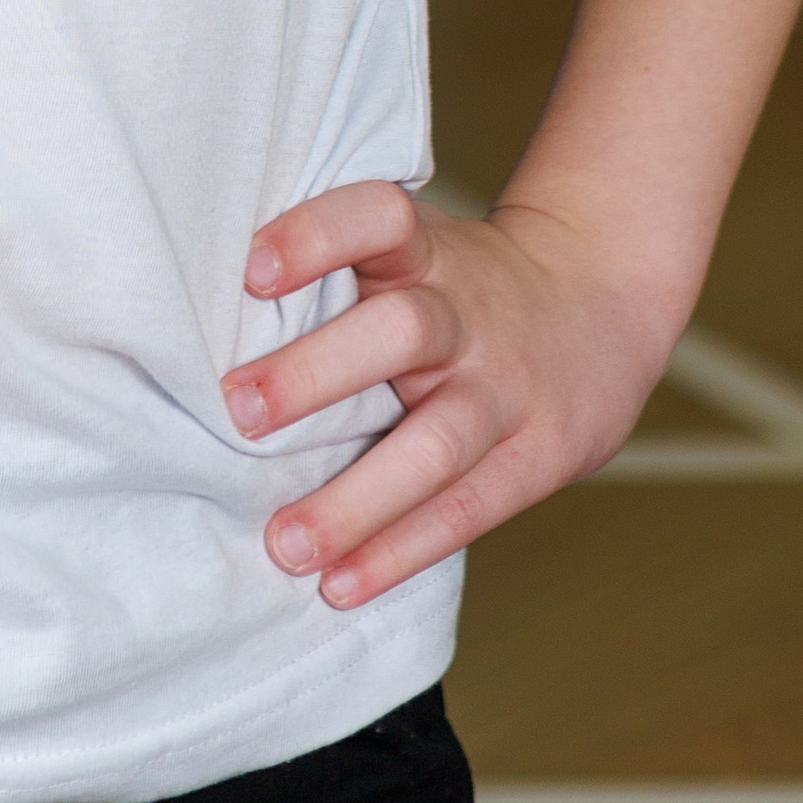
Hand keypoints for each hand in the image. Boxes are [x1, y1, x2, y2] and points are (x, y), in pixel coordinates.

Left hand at [222, 179, 681, 608]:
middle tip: (238, 410)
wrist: (603, 301)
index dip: (317, 235)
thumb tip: (199, 315)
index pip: (379, 218)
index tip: (250, 269)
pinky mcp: (537, 456)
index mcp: (428, 251)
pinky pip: (465, 509)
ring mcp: (505, 388)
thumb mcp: (418, 251)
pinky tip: (342, 584)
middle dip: (317, 372)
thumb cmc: (464, 284)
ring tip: (283, 543)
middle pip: (402, 331)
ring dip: (354, 499)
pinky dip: (400, 552)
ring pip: (435, 442)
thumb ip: (342, 273)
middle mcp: (466, 312)